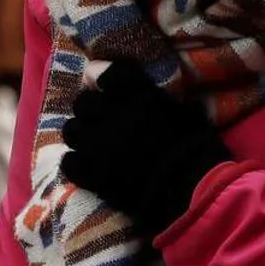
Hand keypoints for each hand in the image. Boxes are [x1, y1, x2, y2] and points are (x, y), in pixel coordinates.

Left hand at [61, 61, 232, 235]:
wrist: (189, 193)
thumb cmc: (195, 150)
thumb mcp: (187, 113)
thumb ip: (162, 100)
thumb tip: (153, 95)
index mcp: (136, 94)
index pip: (103, 72)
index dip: (98, 75)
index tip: (101, 83)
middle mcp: (110, 113)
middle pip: (82, 102)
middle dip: (90, 109)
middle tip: (102, 121)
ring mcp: (95, 144)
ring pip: (71, 130)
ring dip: (81, 135)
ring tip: (93, 146)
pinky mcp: (88, 172)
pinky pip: (68, 161)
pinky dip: (76, 163)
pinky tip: (88, 168)